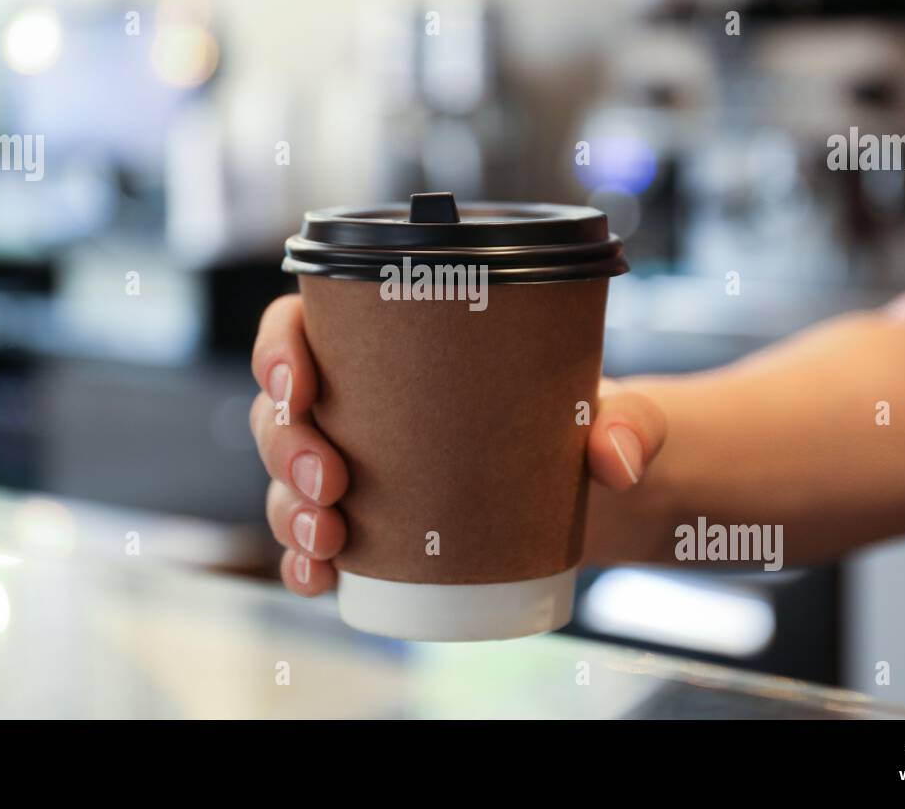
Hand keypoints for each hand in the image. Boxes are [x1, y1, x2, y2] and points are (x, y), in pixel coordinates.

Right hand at [250, 294, 668, 595]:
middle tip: (330, 478)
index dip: (277, 351)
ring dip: (290, 510)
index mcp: (384, 339)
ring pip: (285, 480)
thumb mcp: (608, 410)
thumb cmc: (569, 421)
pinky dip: (304, 564)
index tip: (299, 384)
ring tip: (331, 538)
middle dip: (287, 446)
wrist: (580, 492)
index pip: (297, 326)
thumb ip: (627, 422)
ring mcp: (348, 466)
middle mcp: (351, 401)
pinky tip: (321, 578)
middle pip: (278, 412)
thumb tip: (618, 459)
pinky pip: (310, 544)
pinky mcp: (362, 526)